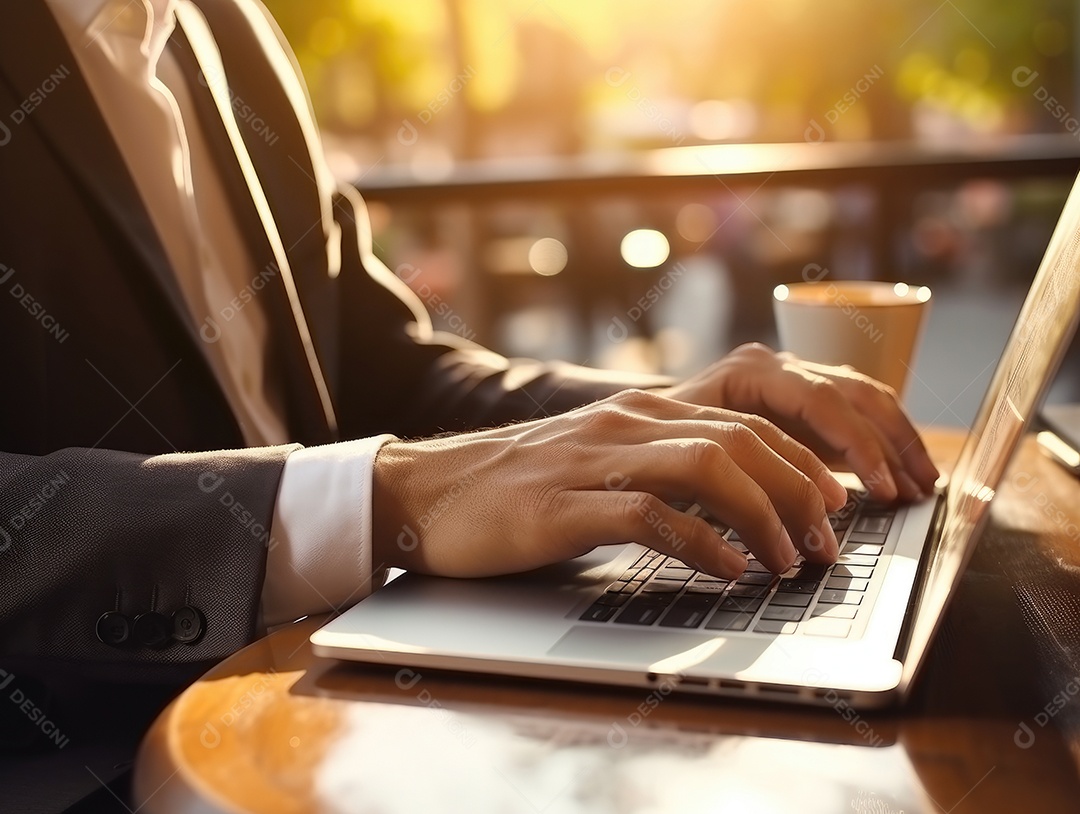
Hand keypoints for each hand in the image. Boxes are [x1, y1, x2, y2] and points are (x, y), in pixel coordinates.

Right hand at [372, 390, 847, 581]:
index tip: (832, 510)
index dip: (803, 466)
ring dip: (762, 517)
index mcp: (639, 412)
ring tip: (786, 562)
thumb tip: (735, 509)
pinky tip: (727, 572)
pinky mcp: (562, 505)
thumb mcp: (598, 465)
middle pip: (741, 440)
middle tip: (824, 546)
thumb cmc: (517, 489)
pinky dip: (701, 544)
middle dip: (799, 493)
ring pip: (707, 467)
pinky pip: (649, 515)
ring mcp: (593, 460)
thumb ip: (659, 470)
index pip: (746, 423)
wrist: (425, 493)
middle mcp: (625, 424)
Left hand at [657, 343, 939, 501]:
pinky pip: (859, 418)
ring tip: (922, 487)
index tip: (879, 487)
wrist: (638, 434)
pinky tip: (902, 480)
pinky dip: (884, 448)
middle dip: (890, 444)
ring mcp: (796, 384)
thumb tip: (766, 524)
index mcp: (751, 371)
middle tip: (915, 491)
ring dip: (898, 444)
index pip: (820, 399)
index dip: (855, 444)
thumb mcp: (685, 459)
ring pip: (866, 402)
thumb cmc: (655, 447)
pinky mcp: (806, 409)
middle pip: (854, 395)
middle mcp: (779, 369)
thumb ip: (727, 482)